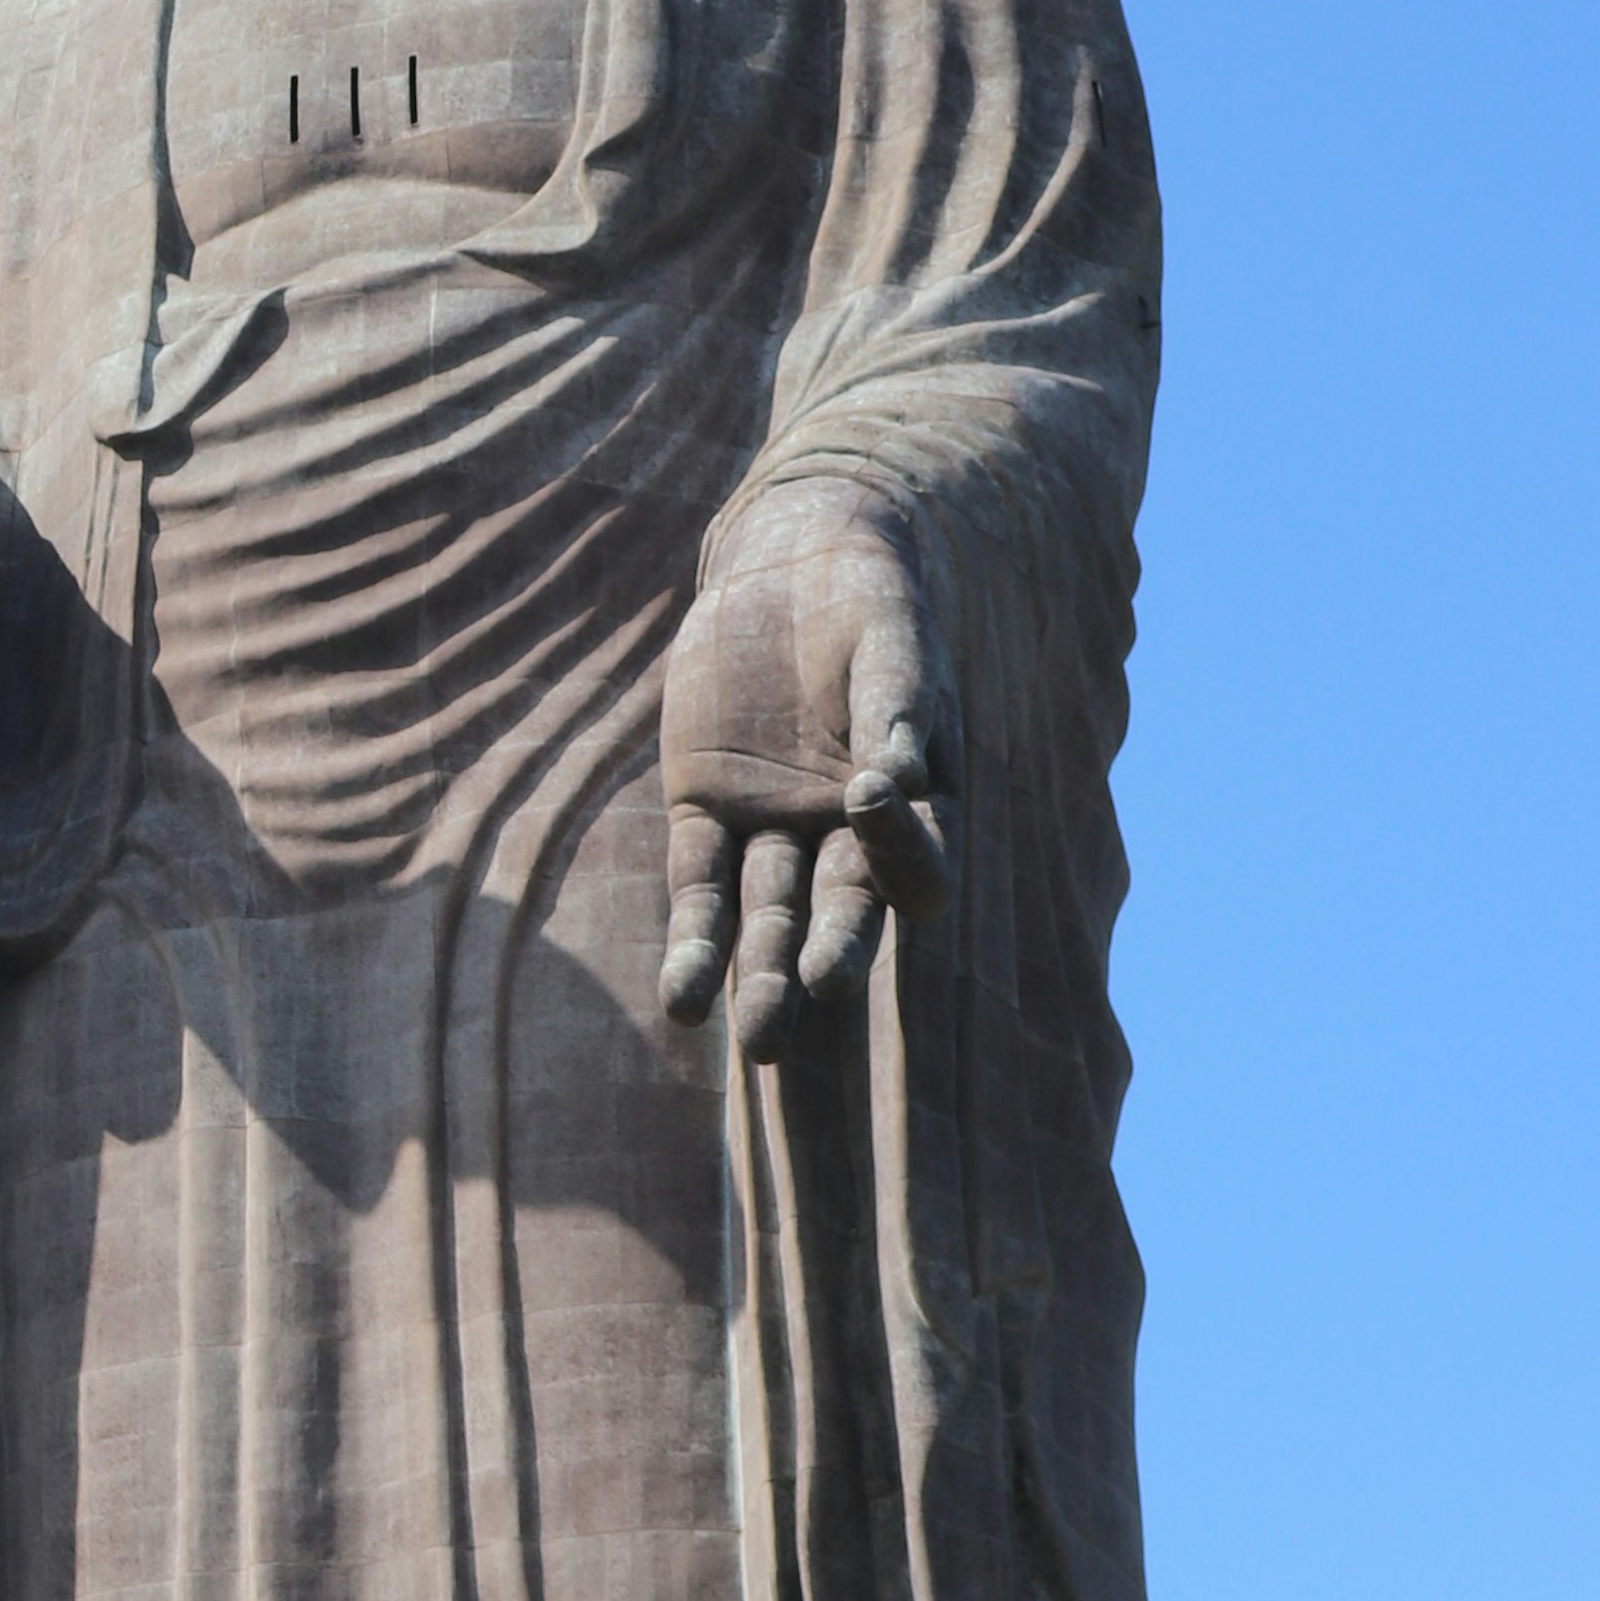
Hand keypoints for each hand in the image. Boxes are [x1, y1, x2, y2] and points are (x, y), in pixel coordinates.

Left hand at [659, 495, 953, 1060]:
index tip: (867, 797)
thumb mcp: (888, 648)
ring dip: (761, 975)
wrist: (792, 563)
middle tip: (813, 996)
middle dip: (831, 954)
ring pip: (769, 918)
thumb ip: (896, 711)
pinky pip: (699, 890)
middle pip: (842, 911)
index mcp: (915, 808)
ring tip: (757, 1037)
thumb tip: (904, 780)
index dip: (899, 848)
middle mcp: (846, 837)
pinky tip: (682, 999)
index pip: (917, 865)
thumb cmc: (867, 606)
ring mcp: (774, 831)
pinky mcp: (706, 814)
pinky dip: (694, 942)